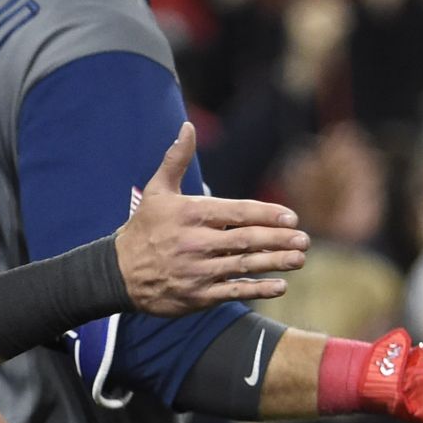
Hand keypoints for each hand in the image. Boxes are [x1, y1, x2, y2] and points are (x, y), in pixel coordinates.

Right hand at [117, 123, 309, 313]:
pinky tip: (280, 285)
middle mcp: (196, 242)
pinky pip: (233, 291)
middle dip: (278, 240)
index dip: (266, 215)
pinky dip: (258, 289)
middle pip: (245, 240)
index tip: (291, 217)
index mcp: (191, 214)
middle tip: (305, 239)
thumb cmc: (144, 228)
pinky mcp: (197, 296)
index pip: (237, 213)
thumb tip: (187, 127)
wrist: (117, 272)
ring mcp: (198, 271)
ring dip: (275, 263)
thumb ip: (177, 159)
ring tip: (299, 259)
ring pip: (243, 266)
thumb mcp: (157, 191)